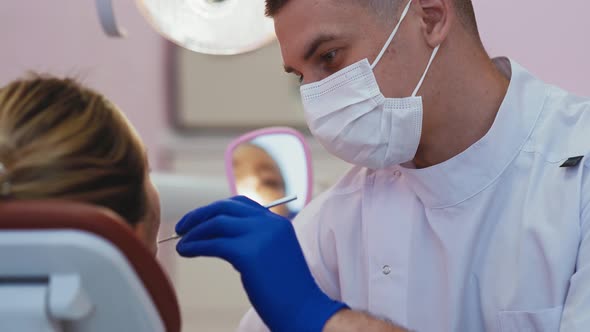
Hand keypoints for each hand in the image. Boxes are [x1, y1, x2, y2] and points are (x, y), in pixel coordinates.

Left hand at [175, 196, 346, 331]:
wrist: (304, 309)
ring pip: (217, 223)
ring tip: (181, 243)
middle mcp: (269, 223)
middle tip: (182, 228)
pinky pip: (213, 243)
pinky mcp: (248, 253)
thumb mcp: (273, 255)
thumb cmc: (288, 291)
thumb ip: (255, 241)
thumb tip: (218, 238)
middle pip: (225, 207)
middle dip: (200, 215)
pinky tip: (185, 251)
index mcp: (277, 222)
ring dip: (194, 232)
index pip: (240, 204)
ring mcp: (260, 236)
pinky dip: (195, 245)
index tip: (199, 220)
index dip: (215, 210)